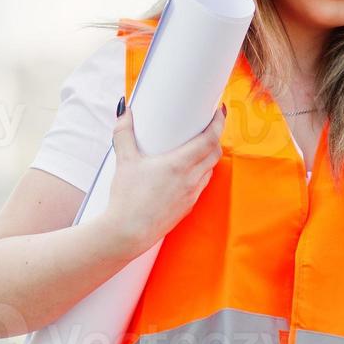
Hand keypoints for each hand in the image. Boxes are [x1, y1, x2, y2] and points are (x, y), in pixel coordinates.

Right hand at [99, 100, 225, 258]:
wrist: (128, 233)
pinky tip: (188, 171)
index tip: (219, 111)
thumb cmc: (127, 198)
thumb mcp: (124, 161)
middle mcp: (191, 179)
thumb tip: (124, 110)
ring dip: (209, 156)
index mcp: (179, 164)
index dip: (218, 123)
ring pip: (210, 170)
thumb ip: (124, 132)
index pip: (210, 139)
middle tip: (208, 125)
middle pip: (215, 153)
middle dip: (215, 137)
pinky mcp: (187, 207)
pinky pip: (202, 185)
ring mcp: (191, 195)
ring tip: (199, 146)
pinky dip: (201, 173)